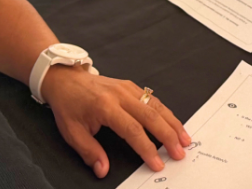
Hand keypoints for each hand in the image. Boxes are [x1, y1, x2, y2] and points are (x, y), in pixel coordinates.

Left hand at [42, 67, 189, 177]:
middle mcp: (120, 96)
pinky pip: (154, 100)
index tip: (157, 163)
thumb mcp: (72, 132)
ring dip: (174, 124)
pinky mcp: (133, 86)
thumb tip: (103, 170)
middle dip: (169, 136)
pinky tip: (174, 125)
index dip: (147, 148)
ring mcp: (129, 89)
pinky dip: (167, 114)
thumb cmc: (69, 106)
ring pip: (158, 107)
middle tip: (179, 153)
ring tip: (185, 139)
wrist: (66, 80)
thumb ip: (89, 152)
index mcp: (105, 107)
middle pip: (152, 117)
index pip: (132, 130)